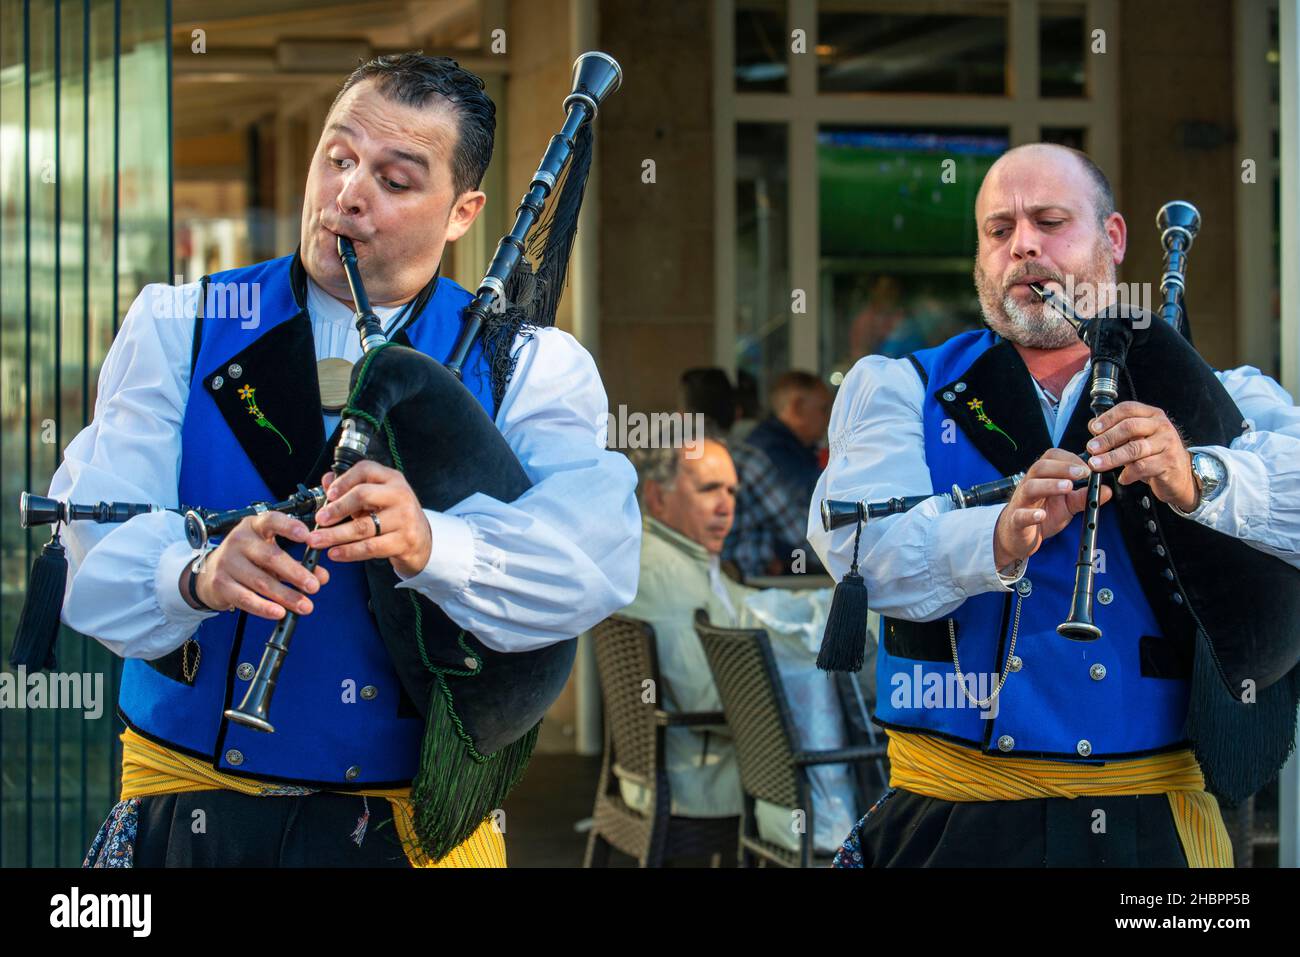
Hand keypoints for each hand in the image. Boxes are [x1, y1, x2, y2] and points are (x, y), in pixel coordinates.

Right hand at [184, 512, 329, 619]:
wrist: (210, 573)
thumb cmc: (249, 559)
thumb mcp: (272, 554)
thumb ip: (298, 563)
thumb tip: (322, 577)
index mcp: (254, 526)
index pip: (272, 521)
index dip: (290, 527)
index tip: (308, 537)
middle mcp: (239, 540)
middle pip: (270, 557)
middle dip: (295, 573)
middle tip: (314, 586)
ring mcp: (227, 562)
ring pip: (261, 581)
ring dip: (286, 595)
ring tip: (305, 605)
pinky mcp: (220, 584)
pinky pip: (246, 598)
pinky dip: (264, 608)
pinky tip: (280, 613)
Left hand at [307, 461, 432, 576]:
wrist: (422, 540)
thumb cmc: (394, 515)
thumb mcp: (377, 497)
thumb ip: (351, 487)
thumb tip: (326, 480)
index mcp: (392, 478)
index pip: (365, 470)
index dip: (343, 481)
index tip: (327, 494)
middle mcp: (400, 495)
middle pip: (362, 496)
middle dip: (337, 508)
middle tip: (319, 520)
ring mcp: (404, 518)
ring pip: (363, 526)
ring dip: (335, 535)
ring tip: (317, 540)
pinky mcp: (404, 541)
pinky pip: (370, 547)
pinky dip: (349, 552)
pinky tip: (335, 553)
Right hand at [993, 448, 1111, 568]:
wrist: (1017, 536)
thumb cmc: (1042, 514)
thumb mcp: (1066, 505)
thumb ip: (1083, 497)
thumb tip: (1107, 490)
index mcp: (1042, 477)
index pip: (1051, 457)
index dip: (1069, 458)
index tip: (1088, 467)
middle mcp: (1029, 485)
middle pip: (1040, 468)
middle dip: (1063, 468)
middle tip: (1083, 473)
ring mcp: (1021, 502)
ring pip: (1030, 487)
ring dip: (1050, 485)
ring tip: (1068, 487)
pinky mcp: (1016, 521)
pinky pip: (1020, 515)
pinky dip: (1031, 514)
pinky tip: (1041, 515)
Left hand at [1084, 401, 1196, 510]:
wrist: (1181, 474)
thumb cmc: (1154, 454)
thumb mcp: (1136, 438)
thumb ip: (1116, 430)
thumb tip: (1093, 424)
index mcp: (1152, 415)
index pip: (1128, 409)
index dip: (1108, 417)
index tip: (1093, 429)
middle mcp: (1161, 426)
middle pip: (1130, 427)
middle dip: (1107, 438)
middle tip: (1091, 448)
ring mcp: (1168, 444)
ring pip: (1135, 449)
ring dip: (1112, 458)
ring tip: (1097, 464)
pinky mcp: (1169, 462)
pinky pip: (1142, 467)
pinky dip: (1128, 474)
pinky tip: (1122, 478)